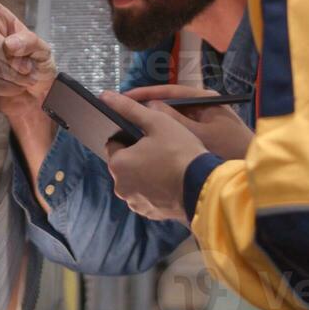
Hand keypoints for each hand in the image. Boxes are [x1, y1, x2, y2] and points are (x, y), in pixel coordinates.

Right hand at [0, 0, 55, 119]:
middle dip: (6, 52)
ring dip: (13, 74)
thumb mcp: (42, 49)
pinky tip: (14, 88)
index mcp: (2, 24)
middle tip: (25, 65)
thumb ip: (28, 42)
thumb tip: (8, 45)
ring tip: (24, 78)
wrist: (40, 97)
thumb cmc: (39, 66)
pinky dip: (7, 88)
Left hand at [101, 90, 209, 223]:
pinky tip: (172, 182)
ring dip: (146, 174)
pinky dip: (156, 189)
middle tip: (162, 149)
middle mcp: (120, 187)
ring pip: (136, 181)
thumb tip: (104, 96)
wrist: (203, 187)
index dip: (130, 136)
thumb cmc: (180, 151)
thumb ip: (129, 108)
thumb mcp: (156, 121)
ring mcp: (135, 203)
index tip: (149, 135)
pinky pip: (148, 196)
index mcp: (118, 163)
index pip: (114, 144)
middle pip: (125, 164)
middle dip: (138, 156)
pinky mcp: (151, 213)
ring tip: (168, 166)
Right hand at [123, 84, 253, 159]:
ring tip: (131, 127)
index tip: (125, 96)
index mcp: (206, 100)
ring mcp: (205, 123)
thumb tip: (150, 106)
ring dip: (155, 124)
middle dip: (148, 108)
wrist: (254, 174)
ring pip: (172, 120)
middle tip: (122, 112)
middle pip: (170, 104)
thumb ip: (174, 120)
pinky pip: (178, 133)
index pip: (171, 91)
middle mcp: (205, 108)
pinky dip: (165, 136)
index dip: (147, 93)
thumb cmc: (232, 152)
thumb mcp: (199, 135)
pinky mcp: (204, 139)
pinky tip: (150, 144)